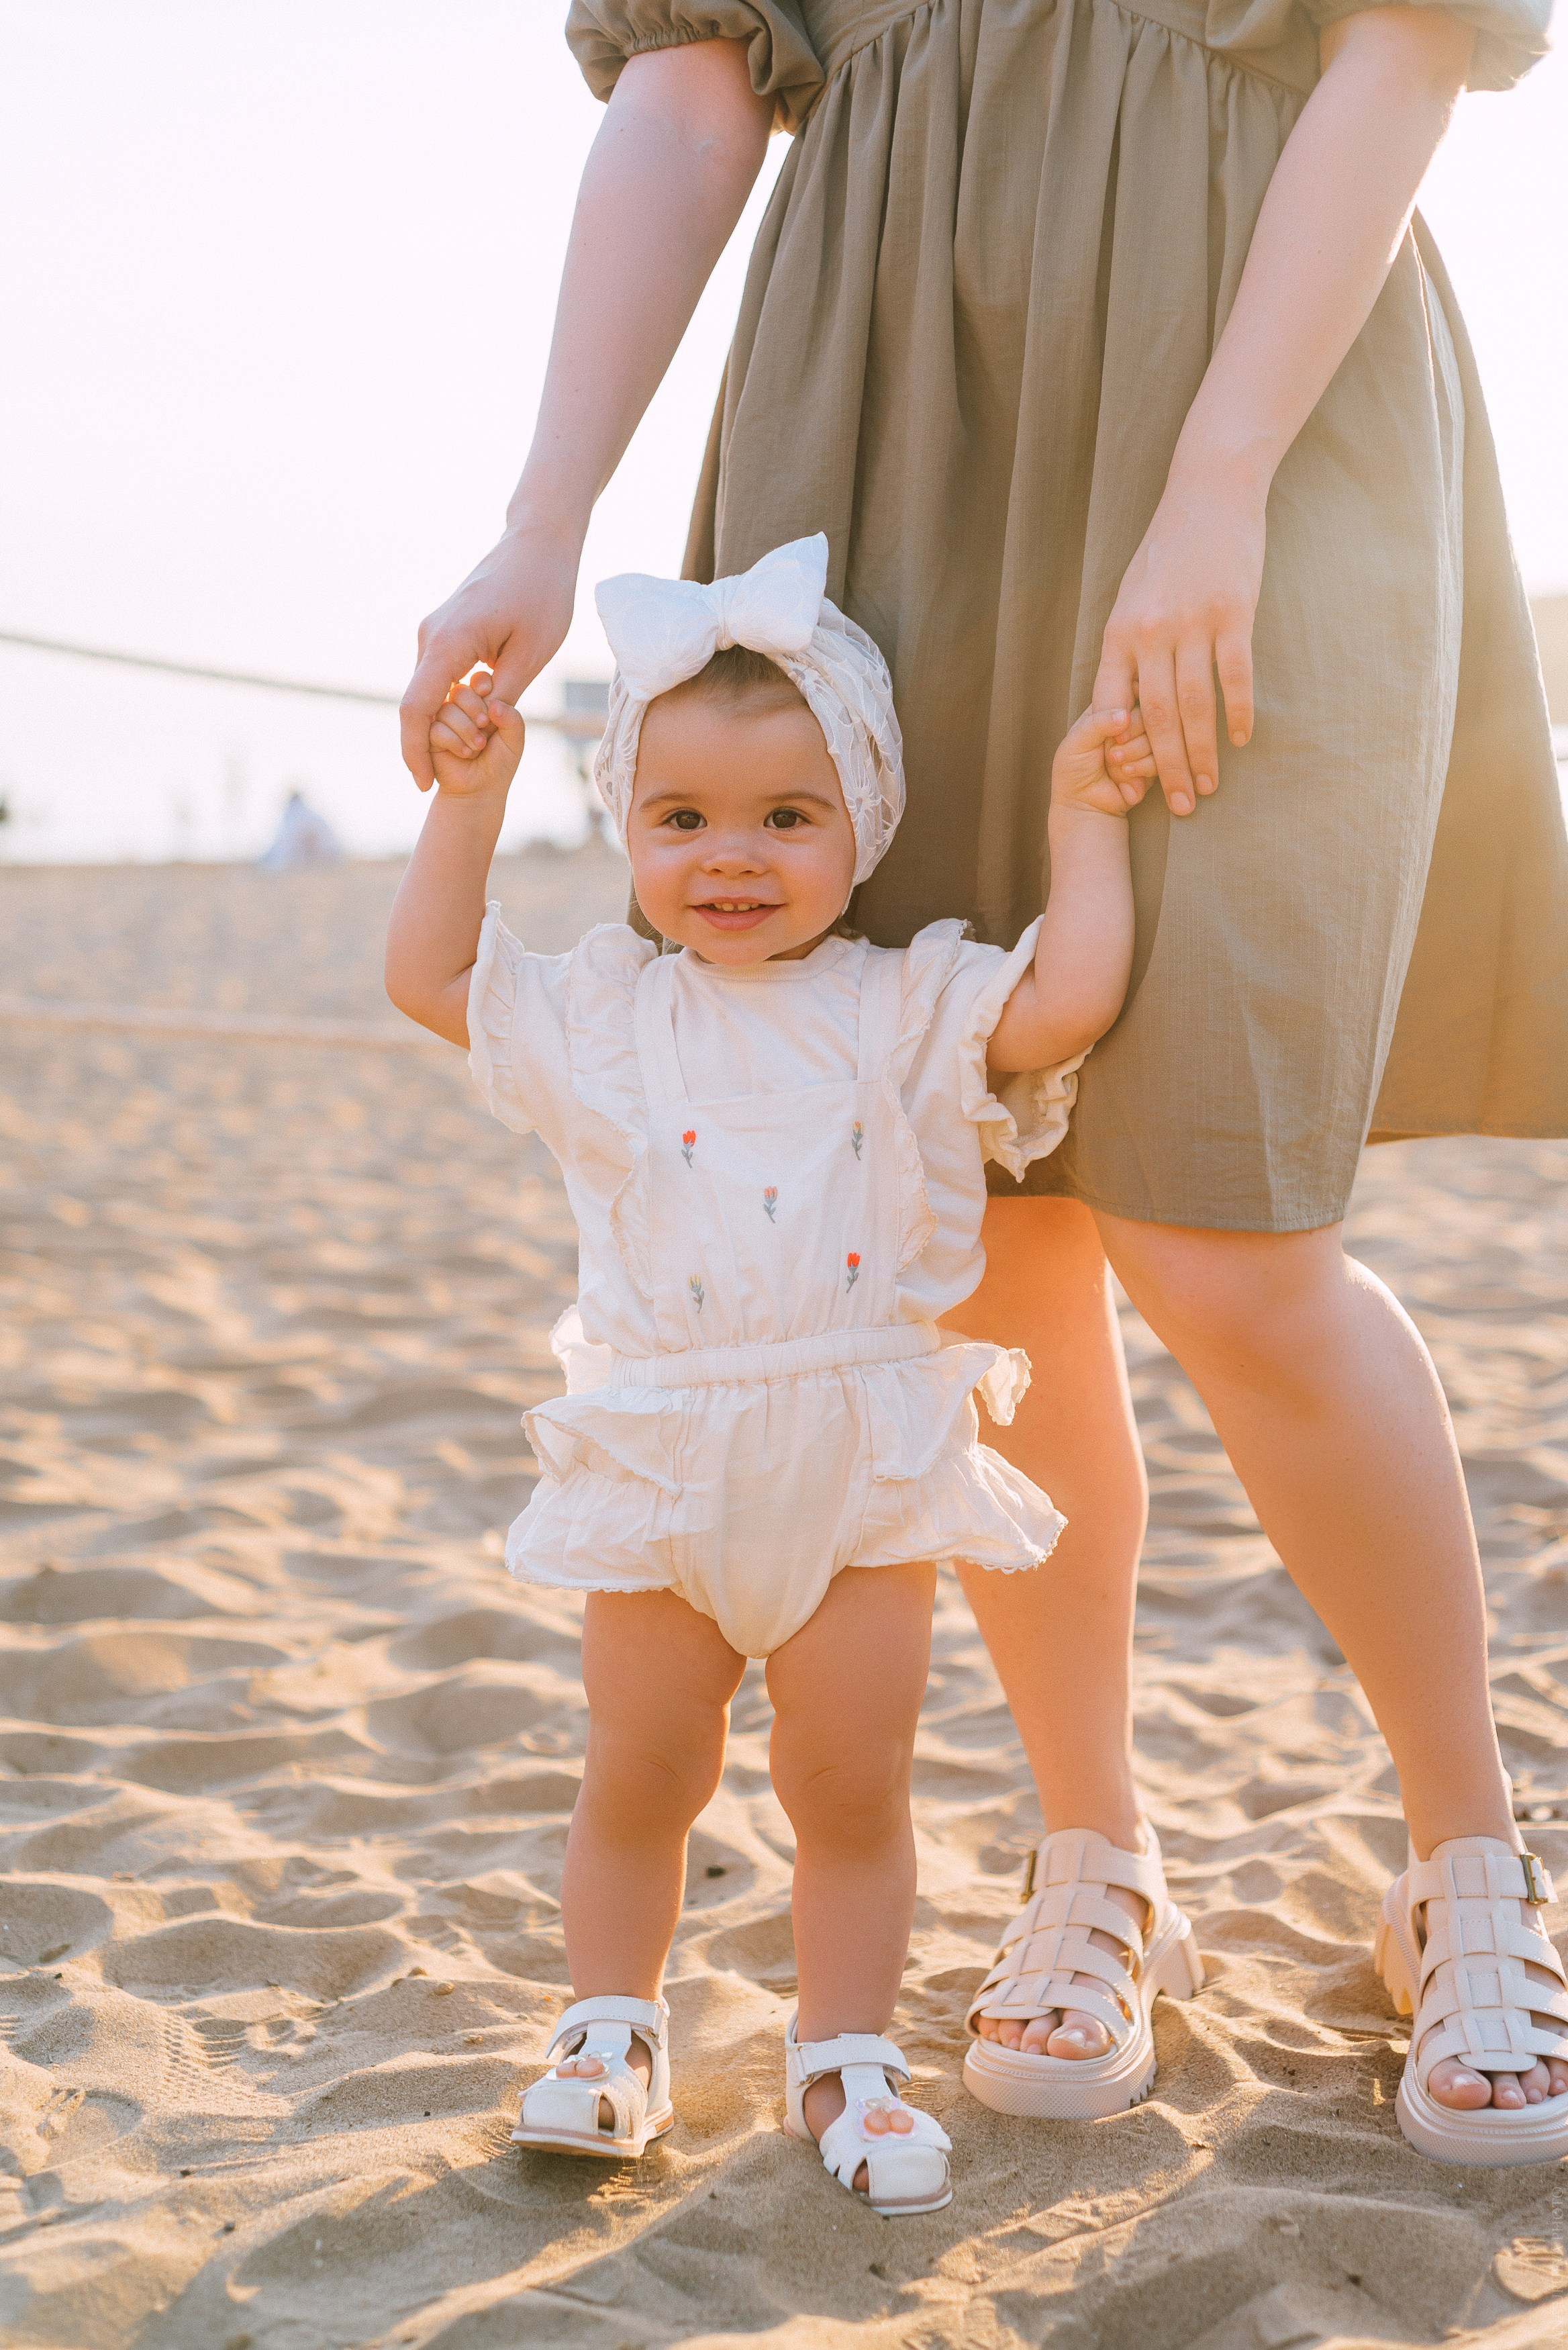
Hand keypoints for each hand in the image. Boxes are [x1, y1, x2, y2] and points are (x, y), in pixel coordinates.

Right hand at [400, 517, 577, 789]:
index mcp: (449, 642)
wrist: (537, 544)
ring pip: (429, 691)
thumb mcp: (534, 653)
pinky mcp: (444, 630)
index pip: (416, 708)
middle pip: (417, 704)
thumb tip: (483, 729)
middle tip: (465, 770)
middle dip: (432, 745)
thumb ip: (503, 695)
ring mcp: (434, 631)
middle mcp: (431, 636)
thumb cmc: (543, 593)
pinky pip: (440, 676)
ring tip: (481, 744)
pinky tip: (479, 716)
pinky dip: (452, 702)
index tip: (424, 785)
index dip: (414, 752)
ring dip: (446, 723)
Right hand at [429, 672, 525, 798]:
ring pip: (446, 709)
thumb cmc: (499, 760)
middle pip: (460, 692)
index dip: (483, 686)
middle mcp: (452, 698)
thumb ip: (512, 719)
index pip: (479, 678)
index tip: (493, 702)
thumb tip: (493, 706)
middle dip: (476, 713)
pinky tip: (464, 753)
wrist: (480, 791)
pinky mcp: (423, 730)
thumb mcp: (514, 739)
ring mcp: (435, 714)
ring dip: (466, 730)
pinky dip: (452, 741)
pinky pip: (434, 727)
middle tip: (485, 729)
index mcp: (477, 692)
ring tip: (477, 746)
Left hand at [1052, 706, 1156, 819]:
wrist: (1084, 805)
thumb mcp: (1077, 741)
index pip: (1131, 692)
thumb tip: (1124, 715)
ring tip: (1113, 765)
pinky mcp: (1157, 762)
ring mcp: (1146, 742)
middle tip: (1109, 753)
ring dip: (1133, 753)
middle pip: (1148, 714)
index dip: (1125, 711)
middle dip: (1127, 737)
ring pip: (1157, 736)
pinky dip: (1142, 767)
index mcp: (1110, 708)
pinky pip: (1162, 758)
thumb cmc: (1074, 770)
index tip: (1115, 729)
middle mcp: (1130, 722)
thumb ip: (1098, 722)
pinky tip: (1126, 775)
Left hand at [1093, 470, 1264, 815]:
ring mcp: (1193, 623)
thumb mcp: (1133, 597)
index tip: (1131, 787)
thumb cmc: (1169, 551)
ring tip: (1210, 785)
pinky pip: (1236, 675)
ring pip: (1196, 705)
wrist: (1207, 494)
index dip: (1122, 752)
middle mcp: (1151, 632)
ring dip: (1203, 752)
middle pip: (1157, 718)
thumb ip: (1129, 649)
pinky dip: (1239, 712)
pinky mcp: (1233, 613)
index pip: (1114, 707)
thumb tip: (1126, 702)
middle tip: (1180, 806)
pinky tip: (1241, 739)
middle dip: (1167, 768)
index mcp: (1120, 632)